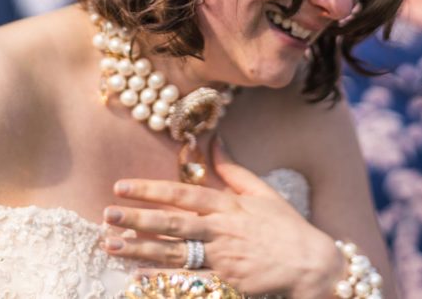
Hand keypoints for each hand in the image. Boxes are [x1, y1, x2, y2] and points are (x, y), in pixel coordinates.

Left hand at [103, 139, 342, 297]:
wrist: (312, 267)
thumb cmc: (286, 228)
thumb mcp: (261, 192)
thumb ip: (232, 169)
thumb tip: (213, 140)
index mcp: (227, 205)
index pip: (182, 194)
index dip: (150, 190)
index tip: (121, 186)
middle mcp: (220, 230)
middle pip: (172, 223)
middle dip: (137, 218)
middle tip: (108, 213)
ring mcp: (222, 258)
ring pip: (173, 252)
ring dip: (139, 248)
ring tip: (111, 244)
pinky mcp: (225, 281)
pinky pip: (187, 278)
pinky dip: (161, 277)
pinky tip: (137, 277)